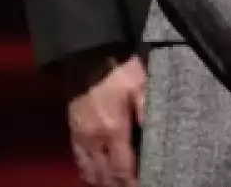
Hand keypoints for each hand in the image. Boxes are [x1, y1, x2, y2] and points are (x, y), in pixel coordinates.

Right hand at [59, 48, 144, 186]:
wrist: (86, 56)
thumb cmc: (118, 70)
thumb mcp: (141, 86)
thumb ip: (148, 111)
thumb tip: (157, 134)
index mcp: (113, 131)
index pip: (123, 169)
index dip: (133, 183)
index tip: (147, 186)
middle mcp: (94, 140)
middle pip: (106, 176)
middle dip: (120, 186)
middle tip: (135, 186)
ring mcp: (81, 137)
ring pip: (91, 172)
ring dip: (105, 183)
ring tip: (120, 186)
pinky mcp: (73, 131)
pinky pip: (80, 161)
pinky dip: (89, 173)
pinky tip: (97, 175)